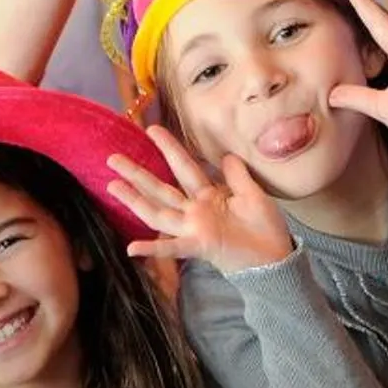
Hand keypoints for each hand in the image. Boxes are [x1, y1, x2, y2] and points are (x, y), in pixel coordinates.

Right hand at [108, 129, 293, 275]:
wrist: (275, 258)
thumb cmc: (264, 228)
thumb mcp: (252, 194)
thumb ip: (237, 176)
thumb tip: (227, 156)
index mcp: (208, 196)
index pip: (184, 167)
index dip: (169, 148)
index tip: (152, 129)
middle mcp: (195, 211)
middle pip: (160, 188)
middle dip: (137, 173)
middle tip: (113, 158)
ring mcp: (194, 229)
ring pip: (158, 212)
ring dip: (135, 200)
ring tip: (112, 186)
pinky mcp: (199, 246)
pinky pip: (173, 247)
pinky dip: (153, 247)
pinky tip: (131, 248)